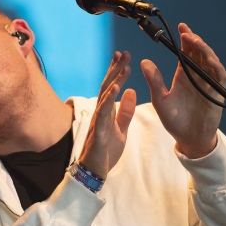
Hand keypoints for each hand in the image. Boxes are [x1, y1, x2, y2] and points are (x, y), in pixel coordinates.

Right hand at [78, 51, 136, 178]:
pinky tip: (116, 87)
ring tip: (124, 65)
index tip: (123, 56)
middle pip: (108, 86)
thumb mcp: (121, 129)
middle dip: (116, 68)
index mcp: (106, 111)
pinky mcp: (99, 132)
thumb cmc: (105, 152)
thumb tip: (130, 91)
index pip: (111, 86)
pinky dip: (109, 98)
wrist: (95, 172)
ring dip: (115, 79)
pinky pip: (104, 112)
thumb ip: (125, 111)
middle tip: (124, 52)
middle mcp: (100, 112)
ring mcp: (98, 121)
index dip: (116, 71)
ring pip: (106, 95)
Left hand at [141, 23, 225, 158]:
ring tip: (195, 41)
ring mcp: (208, 83)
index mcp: (182, 76)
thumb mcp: (160, 100)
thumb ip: (154, 82)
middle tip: (186, 33)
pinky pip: (220, 76)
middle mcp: (196, 76)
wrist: (189, 139)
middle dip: (194, 40)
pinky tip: (210, 59)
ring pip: (210, 60)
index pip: (185, 52)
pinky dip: (216, 67)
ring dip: (204, 50)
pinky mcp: (216, 92)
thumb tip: (143, 62)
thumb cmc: (174, 121)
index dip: (185, 39)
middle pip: (198, 53)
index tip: (181, 27)